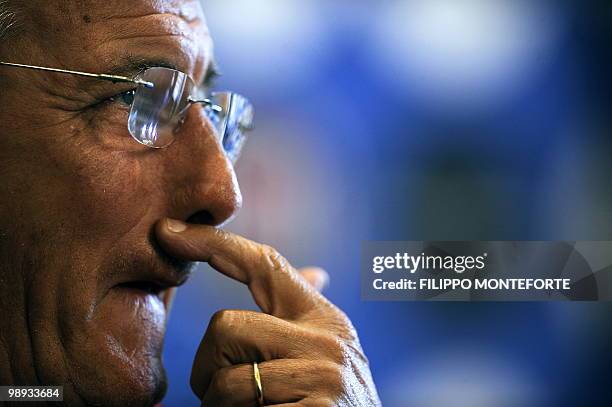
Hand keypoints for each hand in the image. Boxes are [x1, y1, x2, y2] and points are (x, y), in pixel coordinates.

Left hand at [156, 219, 380, 405]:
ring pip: (226, 380)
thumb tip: (317, 272)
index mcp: (323, 318)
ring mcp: (324, 378)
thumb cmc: (331, 405)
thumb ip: (306, 319)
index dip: (213, 242)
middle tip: (222, 396)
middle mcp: (327, 341)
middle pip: (225, 325)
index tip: (166, 229)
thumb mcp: (326, 355)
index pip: (264, 264)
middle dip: (207, 367)